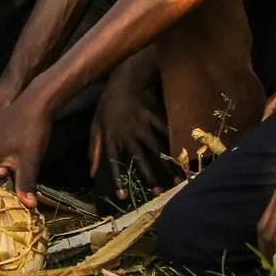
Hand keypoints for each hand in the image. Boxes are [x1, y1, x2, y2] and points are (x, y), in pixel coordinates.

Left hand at [90, 48, 170, 198]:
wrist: (122, 79)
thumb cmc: (107, 105)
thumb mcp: (95, 125)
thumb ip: (94, 149)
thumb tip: (91, 172)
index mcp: (110, 136)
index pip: (113, 161)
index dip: (117, 178)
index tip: (123, 196)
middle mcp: (126, 132)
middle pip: (139, 158)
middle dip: (150, 176)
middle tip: (158, 193)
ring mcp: (141, 124)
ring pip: (155, 147)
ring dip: (166, 164)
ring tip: (177, 179)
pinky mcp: (153, 116)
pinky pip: (163, 132)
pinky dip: (173, 143)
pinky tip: (183, 155)